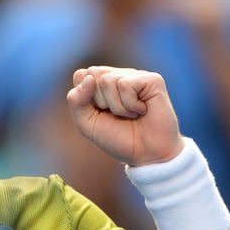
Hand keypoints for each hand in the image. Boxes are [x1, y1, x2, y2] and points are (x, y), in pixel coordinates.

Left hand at [66, 66, 182, 165]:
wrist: (147, 155)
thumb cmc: (118, 138)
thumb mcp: (87, 124)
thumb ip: (76, 101)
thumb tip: (89, 77)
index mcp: (101, 83)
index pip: (80, 75)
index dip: (84, 98)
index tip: (100, 113)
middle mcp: (119, 75)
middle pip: (92, 75)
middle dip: (100, 102)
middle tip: (116, 115)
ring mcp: (136, 76)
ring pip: (108, 80)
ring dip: (117, 107)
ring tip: (130, 115)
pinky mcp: (152, 79)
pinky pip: (126, 84)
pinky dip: (130, 105)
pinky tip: (142, 111)